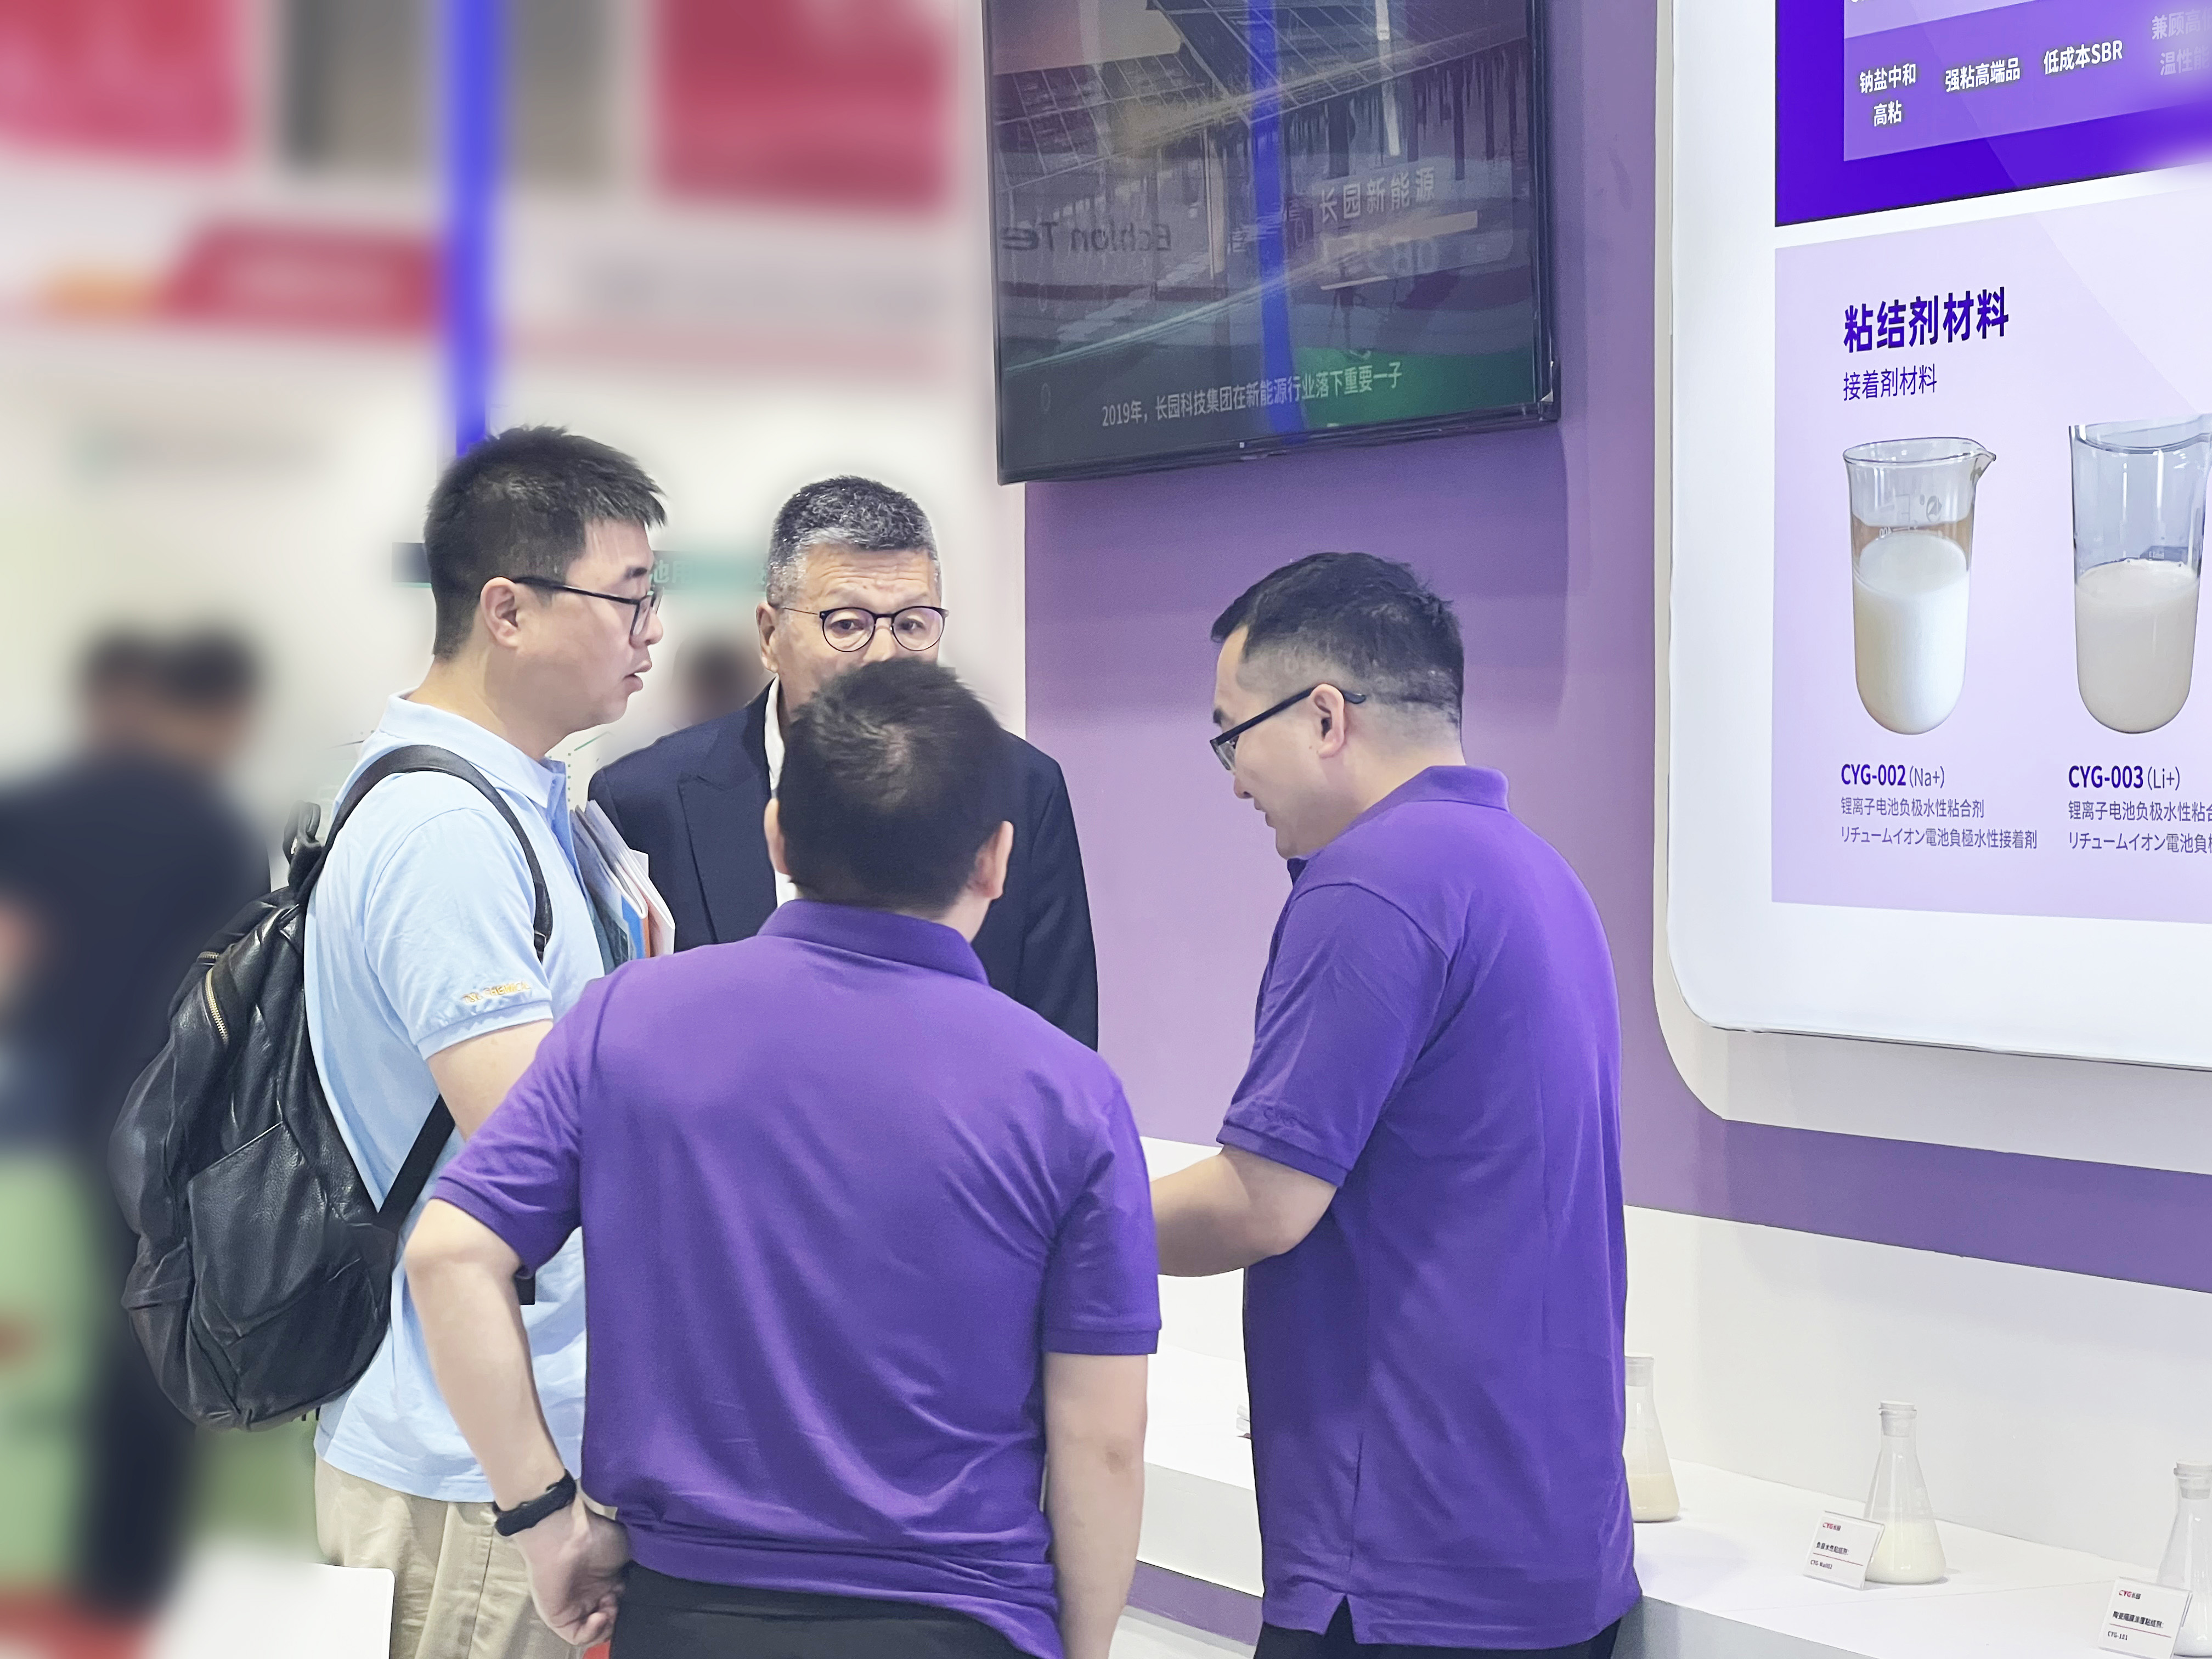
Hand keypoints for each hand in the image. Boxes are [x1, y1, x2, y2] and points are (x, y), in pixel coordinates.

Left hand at [513, 1496, 630, 1646]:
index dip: (631, 1606)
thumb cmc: (598, 1535)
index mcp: (608, 1579)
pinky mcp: (560, 1617)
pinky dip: (591, 1632)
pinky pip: (577, 1636)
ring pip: (594, 1631)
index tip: (634, 1598)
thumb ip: (637, 1573)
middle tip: (621, 1604)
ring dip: (607, 1626)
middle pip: (610, 1620)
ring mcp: (574, 1606)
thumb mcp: (629, 1552)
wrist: (570, 1535)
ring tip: (609, 1609)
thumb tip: (647, 1587)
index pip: (622, 1604)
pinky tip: (599, 1617)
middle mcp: (591, 1594)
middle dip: (620, 1617)